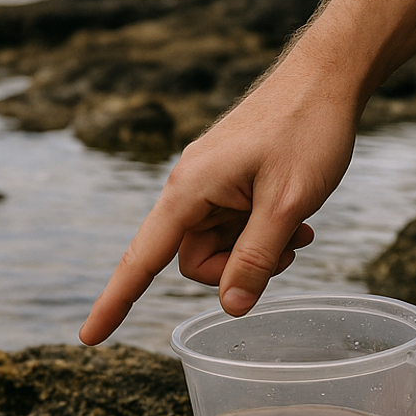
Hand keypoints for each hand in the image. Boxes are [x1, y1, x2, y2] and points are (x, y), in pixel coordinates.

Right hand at [79, 70, 350, 343]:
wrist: (325, 78)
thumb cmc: (307, 131)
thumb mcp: (288, 203)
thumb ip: (257, 258)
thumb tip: (231, 308)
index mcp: (189, 191)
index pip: (141, 260)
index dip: (115, 302)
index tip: (90, 338)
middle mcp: (189, 188)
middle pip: (193, 260)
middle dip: (238, 267)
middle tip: (290, 248)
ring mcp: (208, 183)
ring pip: (218, 245)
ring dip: (257, 249)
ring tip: (299, 227)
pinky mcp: (228, 179)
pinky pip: (233, 225)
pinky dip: (261, 231)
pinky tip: (297, 218)